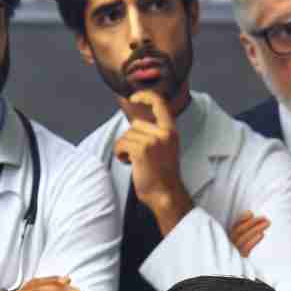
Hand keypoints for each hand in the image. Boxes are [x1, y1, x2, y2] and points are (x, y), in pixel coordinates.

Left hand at [114, 90, 190, 232]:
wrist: (165, 194)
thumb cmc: (162, 174)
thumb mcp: (165, 147)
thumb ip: (155, 133)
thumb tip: (135, 123)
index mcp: (171, 131)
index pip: (160, 103)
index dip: (145, 96)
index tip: (134, 98)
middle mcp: (164, 134)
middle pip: (135, 124)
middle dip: (131, 138)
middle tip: (138, 154)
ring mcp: (153, 142)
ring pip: (126, 135)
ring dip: (125, 148)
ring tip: (135, 161)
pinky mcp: (141, 151)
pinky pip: (121, 144)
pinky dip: (120, 154)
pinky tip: (128, 163)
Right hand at [228, 211, 269, 256]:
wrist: (249, 263)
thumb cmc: (249, 242)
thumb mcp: (248, 231)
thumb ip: (248, 223)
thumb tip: (250, 213)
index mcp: (231, 233)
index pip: (235, 225)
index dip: (242, 218)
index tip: (251, 213)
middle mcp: (231, 241)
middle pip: (240, 230)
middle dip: (253, 222)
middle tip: (264, 218)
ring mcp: (235, 249)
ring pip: (243, 238)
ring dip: (256, 229)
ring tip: (266, 224)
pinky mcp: (242, 255)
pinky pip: (246, 248)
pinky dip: (254, 240)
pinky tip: (262, 234)